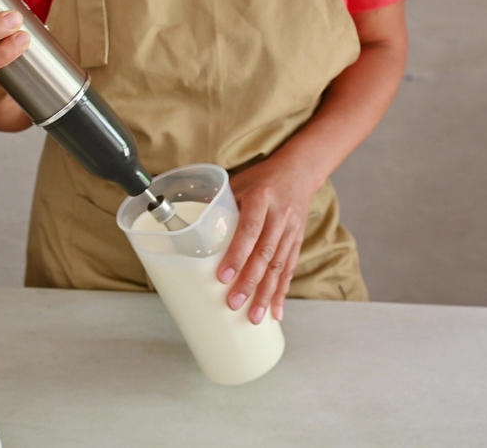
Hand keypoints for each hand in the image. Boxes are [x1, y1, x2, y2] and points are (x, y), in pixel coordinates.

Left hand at [216, 157, 318, 323]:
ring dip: (266, 294)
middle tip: (234, 304)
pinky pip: (289, 269)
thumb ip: (217, 205)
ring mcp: (291, 230)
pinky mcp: (298, 241)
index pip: (249, 230)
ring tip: (255, 317)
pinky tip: (275, 311)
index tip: (223, 277)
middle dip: (250, 282)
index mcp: (261, 198)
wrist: (300, 171)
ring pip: (279, 266)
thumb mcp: (238, 183)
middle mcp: (279, 216)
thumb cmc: (262, 178)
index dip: (237, 255)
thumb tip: (186, 228)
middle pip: (265, 254)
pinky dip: (281, 292)